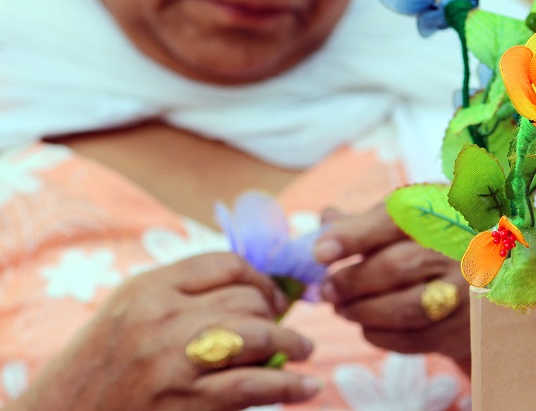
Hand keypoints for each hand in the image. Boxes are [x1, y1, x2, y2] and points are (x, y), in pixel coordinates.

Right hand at [10, 253, 320, 410]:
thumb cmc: (101, 364)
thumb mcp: (129, 310)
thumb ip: (182, 292)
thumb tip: (249, 287)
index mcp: (149, 287)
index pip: (226, 264)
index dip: (261, 278)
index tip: (273, 294)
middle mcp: (162, 316)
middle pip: (246, 299)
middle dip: (275, 312)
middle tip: (287, 326)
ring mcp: (175, 359)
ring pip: (257, 335)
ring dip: (292, 341)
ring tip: (305, 349)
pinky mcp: (186, 401)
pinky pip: (253, 385)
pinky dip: (289, 385)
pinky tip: (308, 386)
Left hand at [315, 204, 470, 371]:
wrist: (498, 276)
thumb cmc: (442, 239)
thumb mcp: (414, 217)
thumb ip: (368, 221)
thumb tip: (325, 220)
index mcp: (445, 210)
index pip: (396, 218)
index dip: (355, 235)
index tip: (320, 252)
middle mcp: (461, 247)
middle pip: (398, 266)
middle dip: (352, 281)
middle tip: (327, 289)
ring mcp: (467, 290)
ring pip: (406, 308)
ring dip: (362, 311)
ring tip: (342, 308)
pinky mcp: (464, 328)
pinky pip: (414, 339)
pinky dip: (380, 335)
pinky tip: (367, 326)